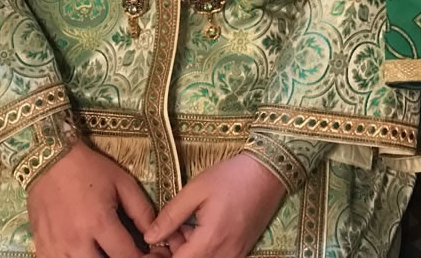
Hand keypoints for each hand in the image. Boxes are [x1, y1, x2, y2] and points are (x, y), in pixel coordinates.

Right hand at [27, 141, 171, 257]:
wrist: (49, 160)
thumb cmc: (90, 169)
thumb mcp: (122, 182)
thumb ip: (141, 210)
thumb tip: (155, 234)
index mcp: (99, 222)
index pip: (126, 256)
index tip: (150, 254)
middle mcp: (76, 240)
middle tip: (127, 253)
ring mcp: (55, 247)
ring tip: (107, 252)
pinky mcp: (41, 247)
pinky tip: (85, 254)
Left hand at [144, 152, 286, 257]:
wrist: (270, 171)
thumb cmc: (232, 176)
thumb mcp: (196, 189)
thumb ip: (171, 215)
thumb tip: (150, 237)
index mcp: (210, 241)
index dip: (161, 254)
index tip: (156, 240)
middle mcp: (225, 254)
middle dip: (176, 251)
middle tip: (172, 228)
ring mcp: (237, 254)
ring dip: (191, 251)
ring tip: (187, 225)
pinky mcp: (244, 249)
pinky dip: (206, 249)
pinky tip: (203, 229)